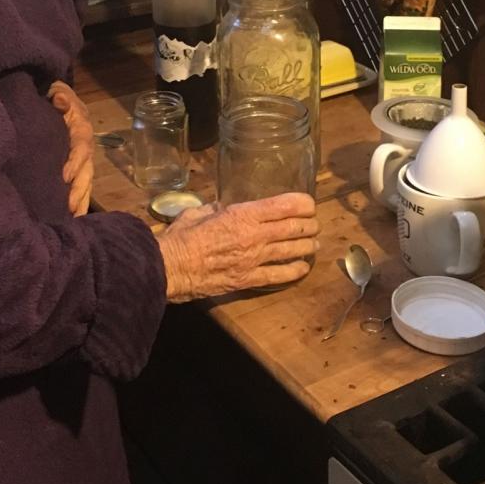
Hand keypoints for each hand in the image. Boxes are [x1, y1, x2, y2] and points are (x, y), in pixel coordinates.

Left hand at [48, 81, 93, 216]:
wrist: (54, 100)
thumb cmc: (53, 95)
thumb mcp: (56, 89)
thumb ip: (60, 94)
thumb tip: (60, 102)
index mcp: (81, 128)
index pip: (81, 146)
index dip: (75, 161)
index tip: (64, 176)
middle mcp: (85, 146)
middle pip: (87, 170)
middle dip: (80, 189)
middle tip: (70, 206)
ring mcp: (82, 159)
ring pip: (87, 182)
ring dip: (82, 200)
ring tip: (75, 218)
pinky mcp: (76, 169)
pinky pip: (82, 187)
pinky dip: (80, 202)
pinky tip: (75, 218)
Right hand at [158, 193, 318, 301]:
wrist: (170, 268)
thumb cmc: (181, 238)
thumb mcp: (198, 212)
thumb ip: (215, 208)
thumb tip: (221, 208)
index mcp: (242, 214)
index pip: (285, 205)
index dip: (303, 203)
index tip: (309, 203)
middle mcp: (254, 236)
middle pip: (294, 228)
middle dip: (309, 225)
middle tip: (314, 224)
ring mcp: (254, 260)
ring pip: (292, 251)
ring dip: (307, 246)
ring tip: (314, 244)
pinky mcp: (248, 280)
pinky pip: (279, 275)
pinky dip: (294, 271)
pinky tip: (303, 268)